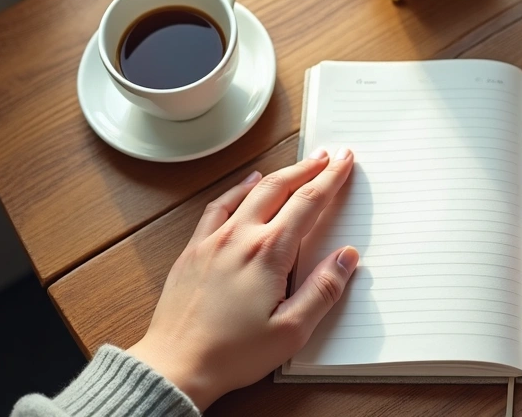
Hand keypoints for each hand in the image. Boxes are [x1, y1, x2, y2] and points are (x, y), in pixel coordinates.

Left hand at [127, 148, 358, 409]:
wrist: (175, 365)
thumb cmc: (232, 354)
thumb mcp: (291, 331)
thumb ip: (322, 290)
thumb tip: (346, 257)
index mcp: (268, 253)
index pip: (308, 203)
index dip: (330, 179)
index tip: (344, 162)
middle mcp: (240, 237)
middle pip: (279, 188)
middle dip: (308, 168)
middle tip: (328, 156)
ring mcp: (213, 240)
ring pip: (250, 192)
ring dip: (277, 175)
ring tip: (296, 167)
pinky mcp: (193, 250)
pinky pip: (218, 206)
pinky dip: (237, 189)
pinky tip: (246, 185)